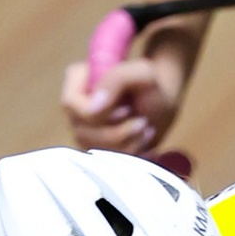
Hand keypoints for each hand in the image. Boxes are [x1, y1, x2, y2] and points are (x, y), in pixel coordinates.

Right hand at [63, 46, 183, 155]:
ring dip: (127, 144)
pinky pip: (106, 162)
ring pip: (94, 150)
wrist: (163, 100)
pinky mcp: (96, 147)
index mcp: (76, 82)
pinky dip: (130, 154)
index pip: (70, 104)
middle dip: (118, 133)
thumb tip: (94, 107)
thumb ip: (116, 80)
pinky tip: (143, 141)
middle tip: (143, 122)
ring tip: (146, 129)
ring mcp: (84, 130)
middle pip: (82, 132)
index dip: (96, 114)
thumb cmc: (152, 82)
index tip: (126, 110)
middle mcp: (75, 109)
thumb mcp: (141, 73)